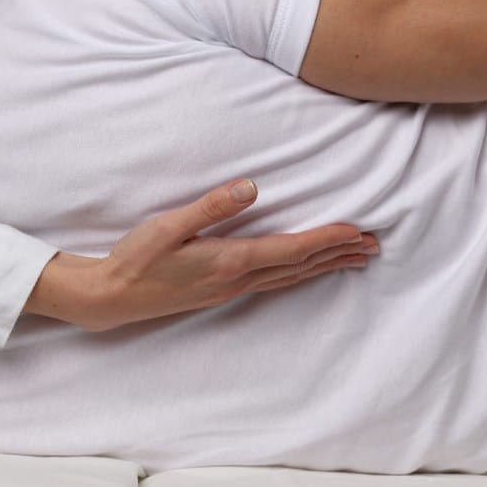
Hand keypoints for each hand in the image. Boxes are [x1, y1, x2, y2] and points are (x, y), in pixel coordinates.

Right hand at [23, 178, 378, 331]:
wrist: (112, 298)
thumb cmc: (136, 258)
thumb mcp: (168, 226)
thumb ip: (210, 207)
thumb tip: (250, 188)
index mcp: (228, 261)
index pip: (290, 249)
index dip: (326, 240)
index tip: (357, 232)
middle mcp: (236, 279)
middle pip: (300, 267)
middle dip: (338, 254)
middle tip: (374, 246)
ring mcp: (231, 289)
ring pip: (290, 278)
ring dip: (324, 266)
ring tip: (354, 259)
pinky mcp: (222, 292)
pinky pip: (275, 283)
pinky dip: (300, 274)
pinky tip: (305, 271)